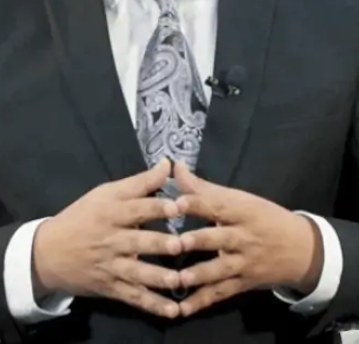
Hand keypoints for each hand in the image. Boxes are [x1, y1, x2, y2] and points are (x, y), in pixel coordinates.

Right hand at [32, 158, 183, 318]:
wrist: (47, 253)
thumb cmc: (82, 216)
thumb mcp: (105, 193)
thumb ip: (139, 182)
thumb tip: (168, 164)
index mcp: (111, 213)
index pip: (136, 208)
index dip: (157, 207)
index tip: (179, 206)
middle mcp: (111, 240)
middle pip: (138, 242)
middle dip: (159, 244)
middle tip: (181, 244)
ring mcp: (111, 267)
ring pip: (137, 273)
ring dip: (158, 278)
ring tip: (178, 280)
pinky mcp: (111, 288)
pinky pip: (134, 298)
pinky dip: (153, 305)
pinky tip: (172, 311)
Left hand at [173, 163, 323, 316]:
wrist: (302, 249)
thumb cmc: (265, 217)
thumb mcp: (240, 199)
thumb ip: (204, 187)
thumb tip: (174, 167)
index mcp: (243, 211)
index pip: (218, 205)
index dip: (198, 203)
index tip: (177, 203)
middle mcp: (244, 237)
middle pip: (220, 238)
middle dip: (199, 241)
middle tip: (176, 243)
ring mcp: (244, 263)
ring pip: (221, 269)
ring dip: (199, 274)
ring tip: (178, 278)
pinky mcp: (243, 283)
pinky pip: (221, 293)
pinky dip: (202, 301)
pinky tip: (182, 309)